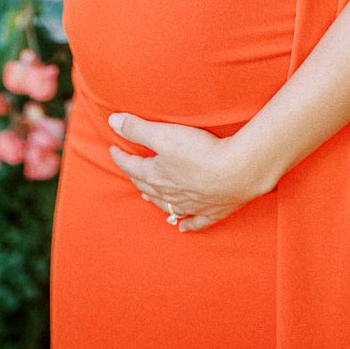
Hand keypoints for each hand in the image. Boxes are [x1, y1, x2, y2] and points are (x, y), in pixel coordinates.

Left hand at [107, 112, 268, 232]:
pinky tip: (182, 227)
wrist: (236, 172)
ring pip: (167, 205)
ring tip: (147, 195)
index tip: (114, 149)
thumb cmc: (199, 152)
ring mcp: (191, 205)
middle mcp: (170, 194)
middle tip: (130, 169)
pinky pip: (195, 222)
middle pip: (147, 185)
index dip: (121, 157)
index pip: (132, 167)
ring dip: (155, 199)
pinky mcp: (212, 211)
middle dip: (136, 176)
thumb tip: (112, 121)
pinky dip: (187, 225)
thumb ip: (138, 128)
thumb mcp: (164, 135)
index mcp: (156, 176)